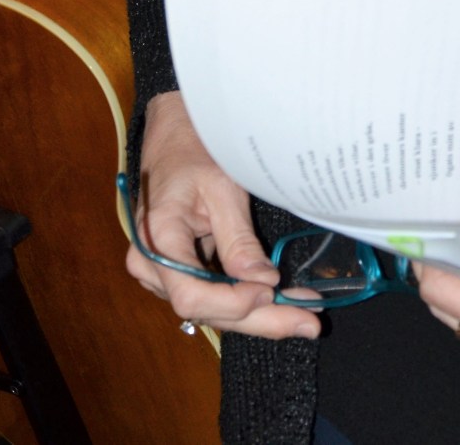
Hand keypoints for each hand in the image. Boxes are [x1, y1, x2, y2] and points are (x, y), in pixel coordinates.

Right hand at [125, 91, 320, 340]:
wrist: (173, 136)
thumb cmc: (196, 151)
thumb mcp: (222, 186)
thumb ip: (237, 237)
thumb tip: (261, 281)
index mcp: (157, 238)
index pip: (190, 294)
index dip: (231, 302)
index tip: (269, 290)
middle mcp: (151, 266)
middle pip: (206, 310)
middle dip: (259, 319)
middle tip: (308, 323)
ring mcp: (162, 274)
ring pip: (212, 309)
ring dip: (258, 315)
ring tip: (305, 316)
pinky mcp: (178, 274)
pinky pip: (212, 295)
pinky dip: (247, 301)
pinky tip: (283, 303)